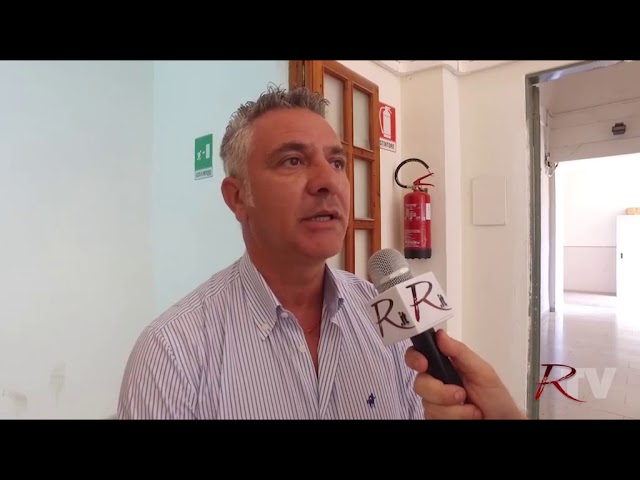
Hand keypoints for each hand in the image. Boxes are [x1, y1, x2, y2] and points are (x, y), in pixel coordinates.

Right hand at [405, 329, 525, 419]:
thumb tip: (440, 335)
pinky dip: (454, 417)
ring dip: (453, 408)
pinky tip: (466, 416)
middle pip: (419, 383)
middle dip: (440, 391)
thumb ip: (460, 352)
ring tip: (471, 409)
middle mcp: (437, 383)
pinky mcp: (436, 418)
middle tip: (460, 394)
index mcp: (445, 366)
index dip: (415, 358)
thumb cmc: (496, 400)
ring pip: (428, 403)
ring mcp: (435, 403)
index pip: (419, 356)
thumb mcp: (482, 371)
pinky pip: (434, 417)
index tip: (423, 364)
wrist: (501, 422)